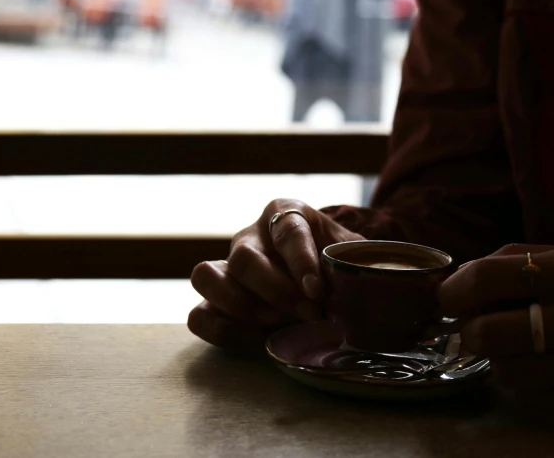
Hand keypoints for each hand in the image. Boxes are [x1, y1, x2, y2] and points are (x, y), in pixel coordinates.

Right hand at [188, 199, 363, 347]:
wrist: (320, 278)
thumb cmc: (334, 260)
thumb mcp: (349, 252)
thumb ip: (351, 261)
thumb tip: (355, 281)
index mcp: (285, 214)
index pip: (287, 231)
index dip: (301, 262)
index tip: (317, 291)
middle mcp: (250, 237)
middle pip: (244, 258)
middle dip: (275, 291)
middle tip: (306, 313)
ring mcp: (226, 268)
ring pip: (205, 276)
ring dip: (239, 305)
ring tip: (274, 323)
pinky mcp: (214, 301)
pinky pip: (198, 316)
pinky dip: (223, 330)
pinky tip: (256, 337)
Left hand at [438, 243, 553, 415]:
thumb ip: (525, 258)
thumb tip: (465, 275)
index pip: (488, 277)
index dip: (453, 290)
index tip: (448, 298)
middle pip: (488, 334)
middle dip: (470, 331)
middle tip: (479, 327)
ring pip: (508, 374)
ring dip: (500, 361)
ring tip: (517, 349)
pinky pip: (538, 406)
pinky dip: (528, 390)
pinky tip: (543, 373)